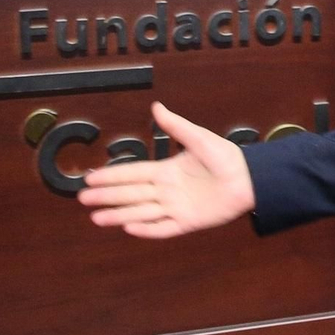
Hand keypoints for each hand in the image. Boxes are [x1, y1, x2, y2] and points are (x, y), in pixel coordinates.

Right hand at [77, 102, 255, 237]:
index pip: (133, 174)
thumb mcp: (200, 138)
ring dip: (119, 215)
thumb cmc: (226, 157)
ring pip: (141, 212)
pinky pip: (164, 227)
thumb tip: (156, 106)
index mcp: (167, 171)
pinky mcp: (188, 221)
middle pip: (131, 194)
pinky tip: (129, 228)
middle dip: (107, 196)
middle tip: (83, 198)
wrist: (251, 178)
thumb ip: (177, 126)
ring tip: (96, 218)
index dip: (112, 176)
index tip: (90, 177)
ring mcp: (176, 207)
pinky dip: (147, 229)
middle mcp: (167, 190)